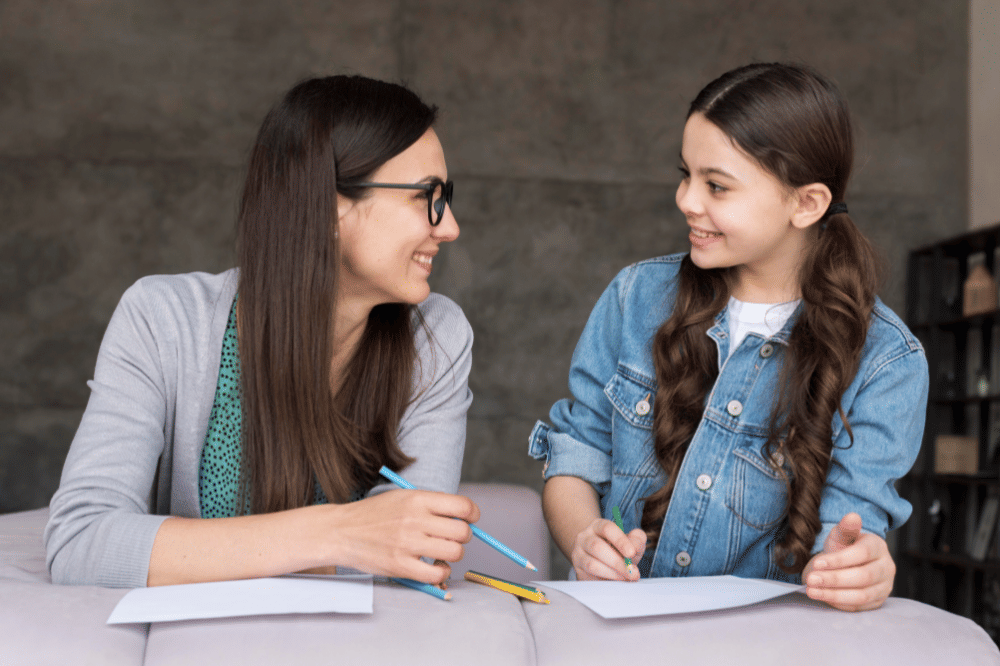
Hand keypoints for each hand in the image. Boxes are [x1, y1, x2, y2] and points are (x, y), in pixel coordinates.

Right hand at [327, 489, 479, 584]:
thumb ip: (431, 504)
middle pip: (462, 531)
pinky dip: (441, 572)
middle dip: (464, 536)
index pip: (462, 506)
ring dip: (453, 554)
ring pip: (454, 552)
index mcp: (417, 499)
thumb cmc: (374, 514)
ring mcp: (408, 544)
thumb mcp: (402, 497)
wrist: (342, 531)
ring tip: (442, 552)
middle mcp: (415, 520)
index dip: (472, 514)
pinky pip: (437, 574)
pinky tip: (434, 566)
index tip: (470, 519)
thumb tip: (464, 517)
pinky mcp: (401, 566)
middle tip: (453, 537)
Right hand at [571, 518, 645, 580]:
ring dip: (611, 573)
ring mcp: (578, 554)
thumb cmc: (618, 548)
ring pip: (591, 564)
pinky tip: (615, 582)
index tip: (632, 553)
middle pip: (597, 547)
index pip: (607, 528)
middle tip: (632, 572)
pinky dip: (604, 580)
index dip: (620, 540)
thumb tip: (635, 547)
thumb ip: (637, 540)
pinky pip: (589, 577)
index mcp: (598, 526)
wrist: (600, 558)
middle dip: (617, 562)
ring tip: (625, 578)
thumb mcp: (630, 541)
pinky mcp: (577, 570)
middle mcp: (584, 537)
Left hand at [802, 513, 894, 610]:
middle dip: (834, 579)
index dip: (839, 560)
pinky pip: (858, 607)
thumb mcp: (841, 535)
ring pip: (861, 595)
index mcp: (878, 547)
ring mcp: (884, 587)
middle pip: (863, 577)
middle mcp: (887, 568)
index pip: (862, 554)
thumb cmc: (844, 547)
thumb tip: (852, 516)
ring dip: (834, 594)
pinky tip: (821, 597)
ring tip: (811, 590)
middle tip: (811, 579)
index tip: (816, 563)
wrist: (847, 563)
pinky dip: (838, 603)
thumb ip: (846, 528)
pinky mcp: (877, 602)